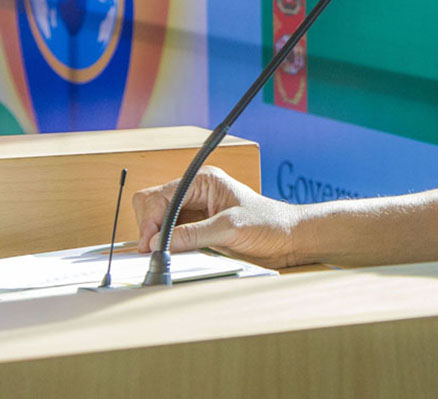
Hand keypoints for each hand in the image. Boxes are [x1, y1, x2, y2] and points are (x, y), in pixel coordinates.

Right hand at [132, 165, 301, 266]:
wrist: (287, 238)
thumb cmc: (268, 223)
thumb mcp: (230, 227)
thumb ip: (194, 233)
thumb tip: (160, 241)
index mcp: (203, 181)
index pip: (163, 194)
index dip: (152, 218)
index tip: (149, 242)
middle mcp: (196, 193)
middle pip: (154, 203)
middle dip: (149, 225)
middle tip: (151, 250)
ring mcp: (195, 212)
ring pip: (159, 220)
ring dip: (156, 237)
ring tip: (161, 255)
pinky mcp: (198, 229)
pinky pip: (171, 235)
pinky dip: (166, 245)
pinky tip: (171, 256)